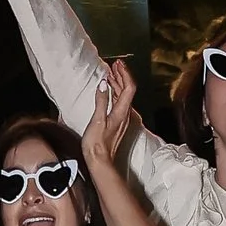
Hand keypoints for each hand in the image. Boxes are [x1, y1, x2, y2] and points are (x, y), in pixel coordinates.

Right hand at [82, 54, 136, 169]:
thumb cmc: (97, 143)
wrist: (100, 162)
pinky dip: (114, 92)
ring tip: (110, 73)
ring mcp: (122, 118)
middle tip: (113, 65)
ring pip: (123, 96)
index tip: (117, 64)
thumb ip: (101, 101)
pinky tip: (107, 91)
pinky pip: (118, 102)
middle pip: (127, 90)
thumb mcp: (97, 120)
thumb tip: (102, 84)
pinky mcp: (117, 122)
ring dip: (118, 83)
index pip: (129, 87)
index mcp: (121, 111)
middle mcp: (125, 113)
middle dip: (121, 75)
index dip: (125, 73)